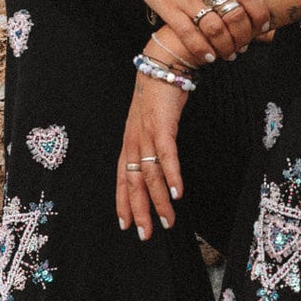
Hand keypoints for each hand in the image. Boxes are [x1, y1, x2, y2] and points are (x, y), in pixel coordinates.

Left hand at [116, 70, 186, 239]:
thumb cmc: (157, 97)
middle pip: (133, 182)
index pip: (121, 179)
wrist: (161, 66)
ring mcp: (146, 134)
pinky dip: (172, 175)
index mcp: (129, 143)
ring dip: (159, 200)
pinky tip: (178, 192)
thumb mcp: (149, 124)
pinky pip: (166, 155)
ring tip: (168, 220)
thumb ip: (151, 145)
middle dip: (139, 210)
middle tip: (145, 234)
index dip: (123, 203)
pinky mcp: (162, 125)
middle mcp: (134, 141)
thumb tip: (158, 168)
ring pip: (150, 174)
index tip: (125, 226)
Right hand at [120, 0, 272, 62]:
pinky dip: (202, 49)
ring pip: (214, 29)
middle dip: (244, 35)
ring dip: (227, 46)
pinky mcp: (169, 11)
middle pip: (233, 15)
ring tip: (232, 53)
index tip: (264, 25)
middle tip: (248, 44)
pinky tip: (211, 57)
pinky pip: (188, 35)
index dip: (260, 12)